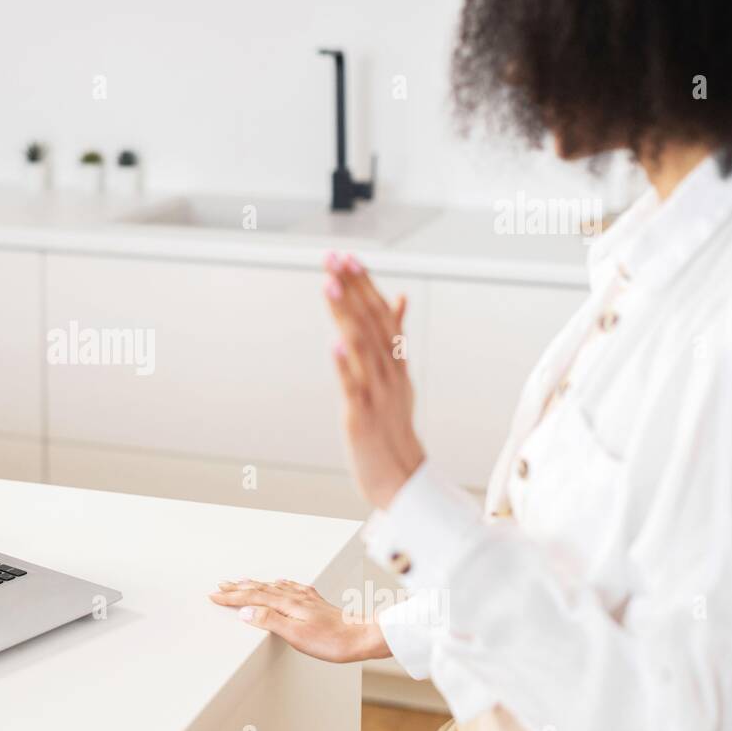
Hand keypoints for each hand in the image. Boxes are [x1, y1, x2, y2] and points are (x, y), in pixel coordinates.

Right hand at [208, 578, 390, 662]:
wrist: (361, 636)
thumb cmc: (332, 640)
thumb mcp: (296, 635)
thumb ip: (269, 621)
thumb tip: (245, 612)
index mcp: (286, 604)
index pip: (251, 598)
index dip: (231, 597)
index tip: (215, 595)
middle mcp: (294, 597)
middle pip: (260, 589)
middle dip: (238, 588)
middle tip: (221, 585)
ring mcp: (305, 598)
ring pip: (273, 587)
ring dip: (254, 584)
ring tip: (242, 581)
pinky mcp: (315, 603)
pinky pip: (292, 587)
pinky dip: (280, 584)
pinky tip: (281, 582)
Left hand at [323, 251, 424, 509]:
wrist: (401, 474)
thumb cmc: (394, 423)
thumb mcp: (399, 375)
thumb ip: (396, 335)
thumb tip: (400, 295)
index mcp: (394, 360)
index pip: (380, 312)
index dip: (364, 283)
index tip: (347, 256)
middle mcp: (388, 371)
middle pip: (371, 322)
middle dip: (352, 288)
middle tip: (334, 258)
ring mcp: (376, 393)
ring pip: (362, 348)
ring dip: (346, 316)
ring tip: (330, 287)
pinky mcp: (362, 416)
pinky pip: (353, 389)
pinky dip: (344, 366)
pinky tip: (334, 344)